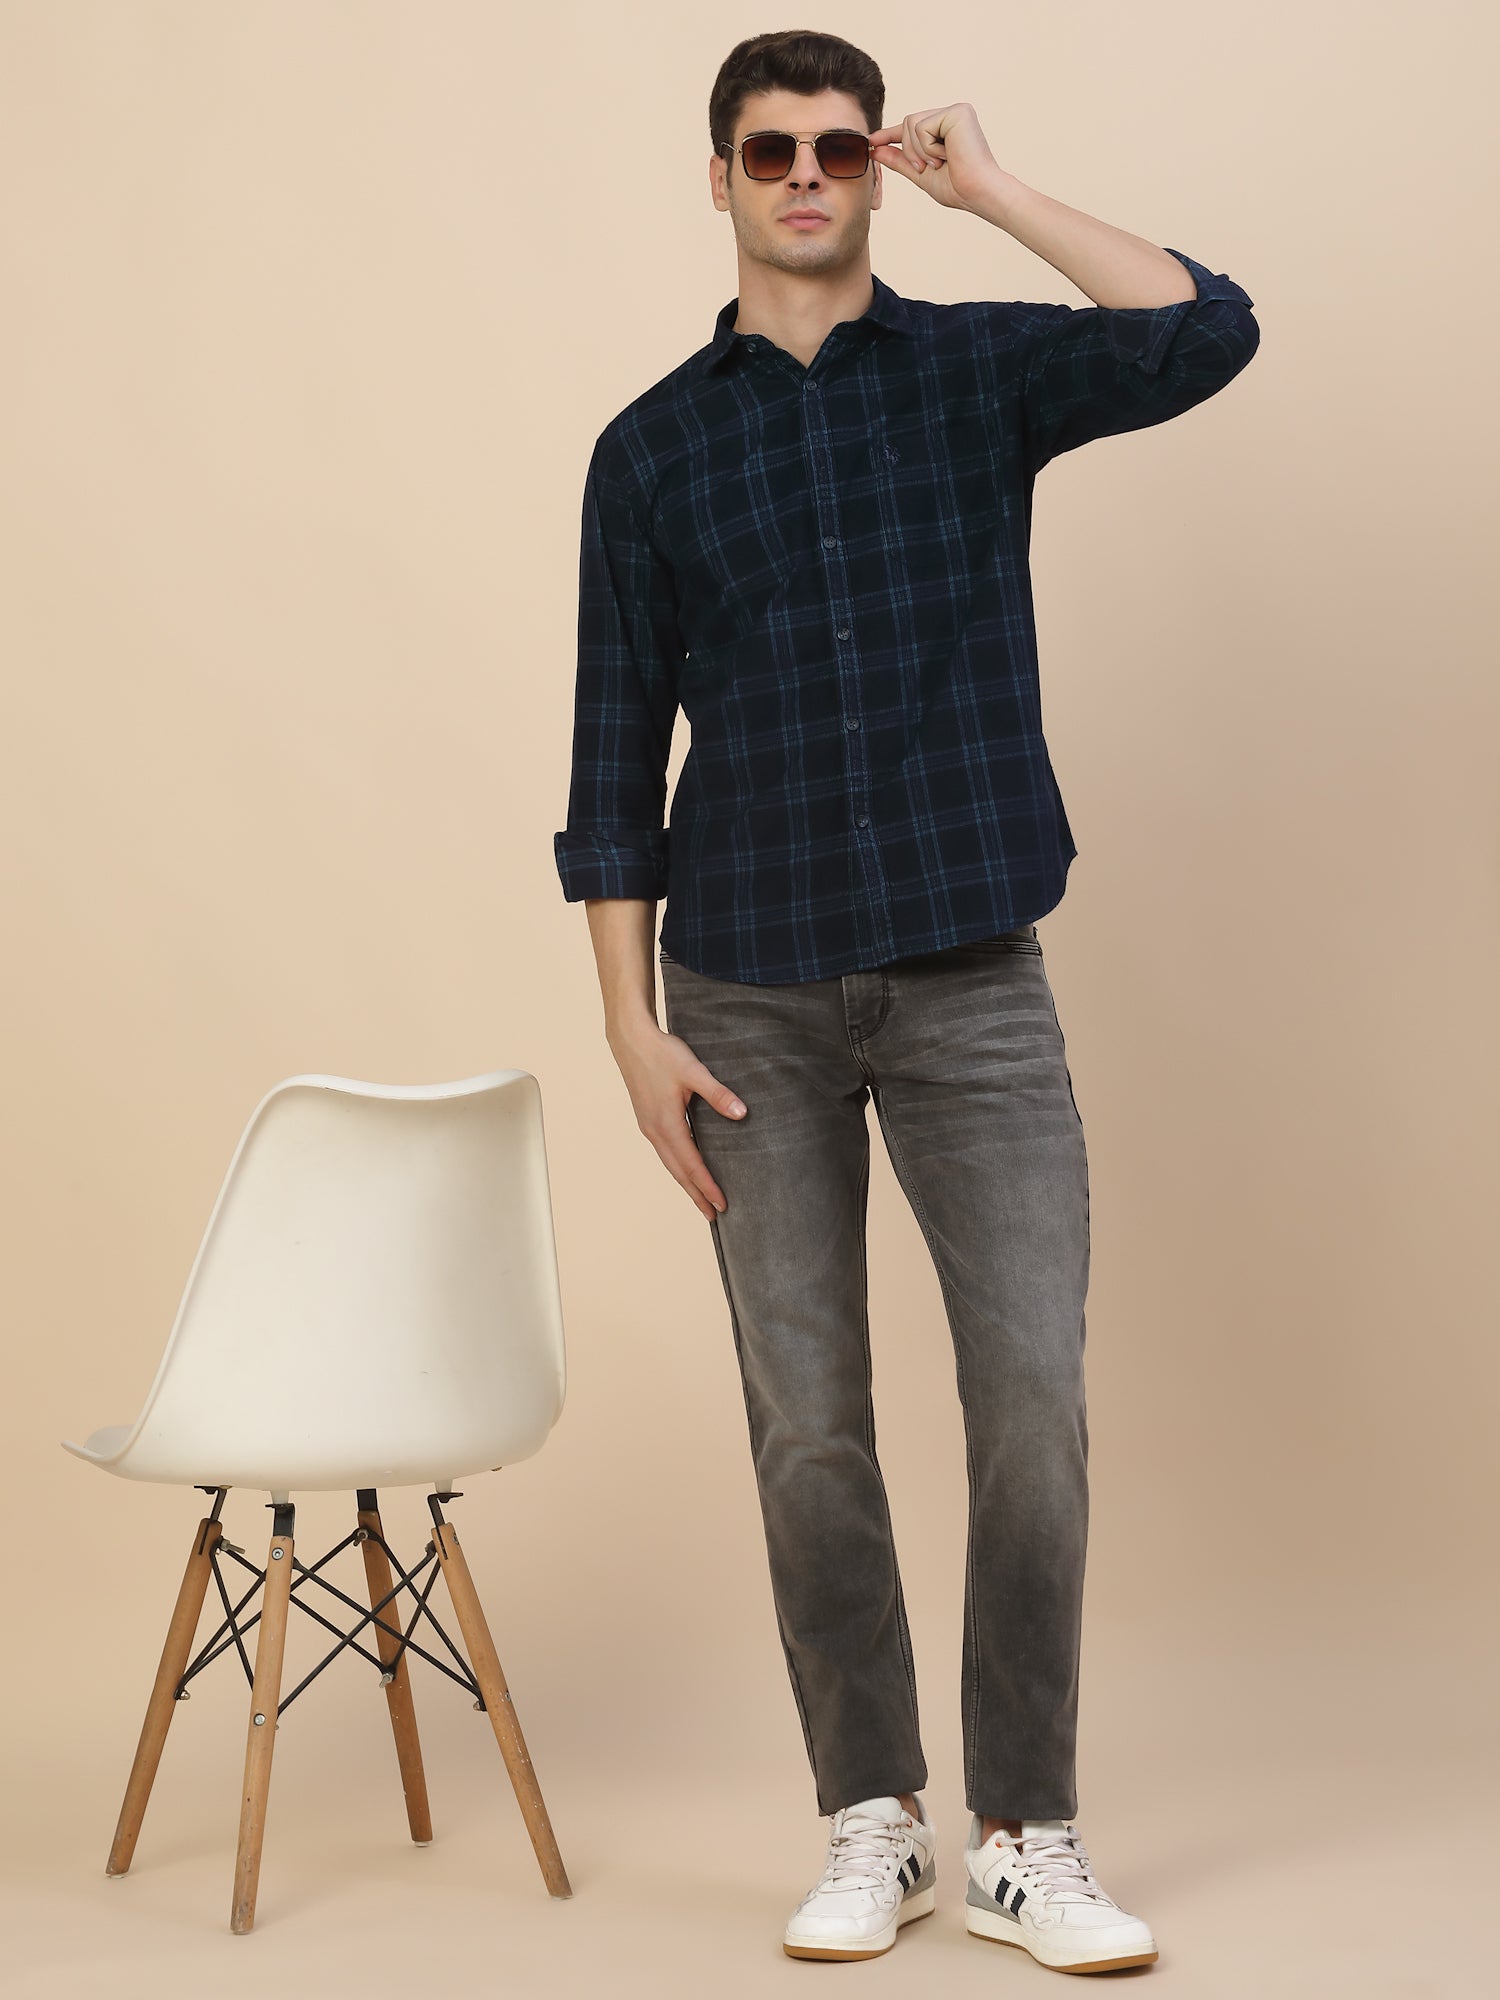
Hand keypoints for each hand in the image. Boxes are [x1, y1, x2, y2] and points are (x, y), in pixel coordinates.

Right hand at [610, 1017, 745, 1219]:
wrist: (630, 1039)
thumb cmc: (662, 1054)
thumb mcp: (694, 1072)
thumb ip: (718, 1094)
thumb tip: (742, 1113)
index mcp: (666, 1125)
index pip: (692, 1165)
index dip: (708, 1186)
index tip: (722, 1205)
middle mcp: (655, 1131)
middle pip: (678, 1172)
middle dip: (696, 1194)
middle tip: (713, 1216)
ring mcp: (648, 1126)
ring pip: (670, 1163)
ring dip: (686, 1183)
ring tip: (700, 1199)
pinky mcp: (647, 1119)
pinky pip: (665, 1152)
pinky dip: (677, 1166)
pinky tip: (685, 1167)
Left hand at [868, 101, 1001, 212]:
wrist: (978, 193)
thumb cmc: (957, 188)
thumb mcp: (921, 174)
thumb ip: (900, 160)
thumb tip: (875, 150)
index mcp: (946, 128)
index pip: (912, 128)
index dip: (890, 134)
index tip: (871, 142)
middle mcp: (951, 115)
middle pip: (907, 122)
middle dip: (909, 150)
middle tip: (926, 168)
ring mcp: (955, 111)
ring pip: (911, 122)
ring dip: (918, 150)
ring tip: (939, 162)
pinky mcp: (957, 111)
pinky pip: (922, 126)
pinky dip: (928, 148)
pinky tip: (947, 155)